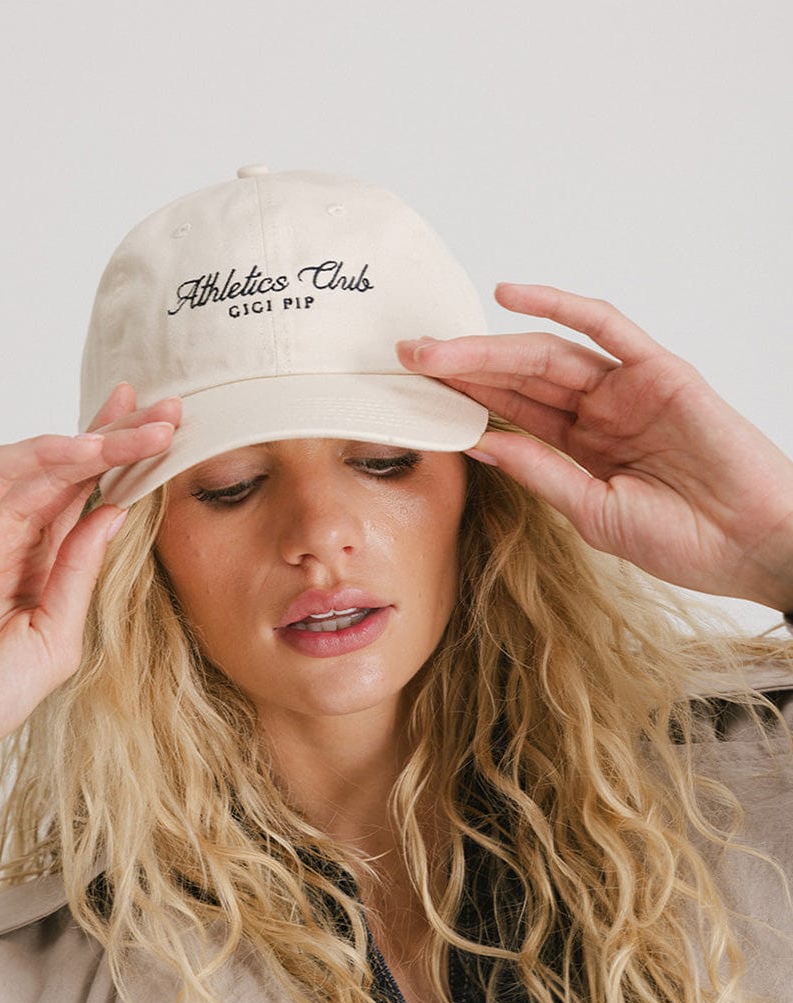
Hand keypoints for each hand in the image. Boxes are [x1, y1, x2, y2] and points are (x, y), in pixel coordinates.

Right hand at [0, 385, 177, 836]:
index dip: (132, 465)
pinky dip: (39, 457)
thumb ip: (81, 573)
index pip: (94, 498)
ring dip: (90, 439)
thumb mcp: (58, 635)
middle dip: (122, 437)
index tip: (176, 437)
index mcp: (47, 562)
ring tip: (140, 427)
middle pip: (73, 470)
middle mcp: (16, 537)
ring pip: (39, 463)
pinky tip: (84, 450)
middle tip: (170, 411)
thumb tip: (116, 512)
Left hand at [397, 284, 792, 610]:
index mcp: (582, 448)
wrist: (752, 545)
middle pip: (518, 378)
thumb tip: (481, 443)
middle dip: (462, 367)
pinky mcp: (659, 371)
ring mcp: (628, 389)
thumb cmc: (685, 540)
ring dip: (490, 345)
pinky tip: (509, 297)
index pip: (511, 412)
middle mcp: (600, 412)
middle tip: (409, 358)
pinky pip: (605, 327)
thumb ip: (541, 473)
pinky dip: (559, 307)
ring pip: (546, 353)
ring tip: (437, 346)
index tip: (414, 392)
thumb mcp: (592, 513)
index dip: (463, 399)